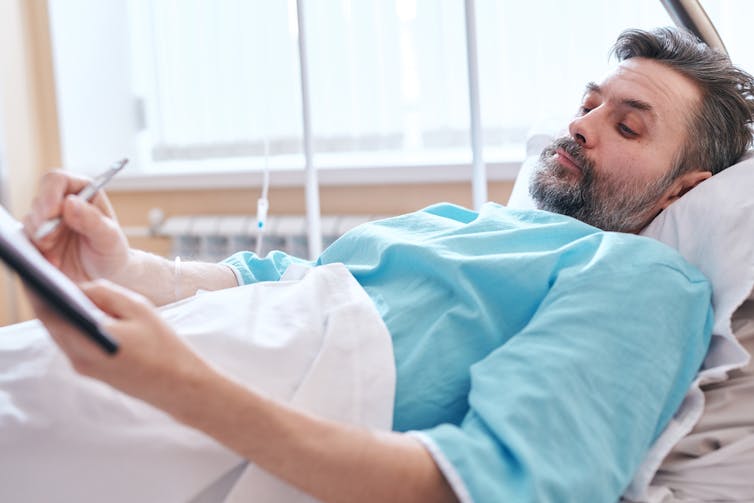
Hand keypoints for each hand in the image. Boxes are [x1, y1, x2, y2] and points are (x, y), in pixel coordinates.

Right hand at [23, 171, 130, 283]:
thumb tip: (69, 201)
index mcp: (83, 191)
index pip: (57, 179)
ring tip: (58, 255)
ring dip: (40, 238)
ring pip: (30, 221)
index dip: (50, 194)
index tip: (51, 214)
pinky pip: (25, 240)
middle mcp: (62, 201)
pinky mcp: (37, 238)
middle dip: (42, 221)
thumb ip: (92, 220)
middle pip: (39, 201)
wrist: (104, 276)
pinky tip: (53, 262)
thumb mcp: (109, 238)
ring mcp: (47, 220)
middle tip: (51, 239)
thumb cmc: (111, 251)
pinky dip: (36, 251)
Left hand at [28, 279, 211, 410]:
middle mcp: (78, 358)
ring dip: (61, 312)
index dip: (39, 289)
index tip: (35, 270)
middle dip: (48, 299)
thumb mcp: (138, 308)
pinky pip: (73, 342)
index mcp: (87, 341)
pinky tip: (82, 309)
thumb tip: (78, 287)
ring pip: (62, 333)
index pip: (49, 312)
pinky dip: (73, 324)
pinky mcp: (91, 371)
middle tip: (47, 273)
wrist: (179, 384)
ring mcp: (83, 368)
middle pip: (51, 323)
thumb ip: (104, 293)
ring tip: (64, 287)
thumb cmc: (163, 345)